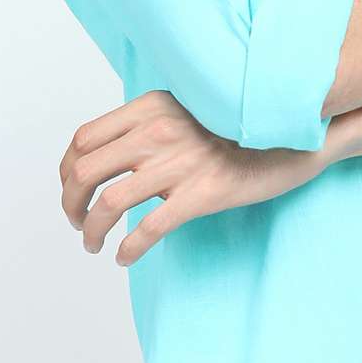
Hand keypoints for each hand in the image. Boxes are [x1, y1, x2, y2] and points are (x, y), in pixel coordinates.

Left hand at [58, 90, 337, 265]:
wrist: (295, 132)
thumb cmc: (239, 126)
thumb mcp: (188, 106)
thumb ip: (150, 121)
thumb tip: (112, 151)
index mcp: (151, 105)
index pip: (83, 140)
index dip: (66, 172)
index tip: (71, 191)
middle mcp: (158, 130)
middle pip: (85, 172)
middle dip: (70, 204)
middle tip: (78, 223)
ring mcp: (180, 163)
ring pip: (108, 204)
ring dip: (91, 231)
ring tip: (94, 245)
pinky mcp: (203, 194)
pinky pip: (149, 229)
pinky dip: (128, 249)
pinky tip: (125, 257)